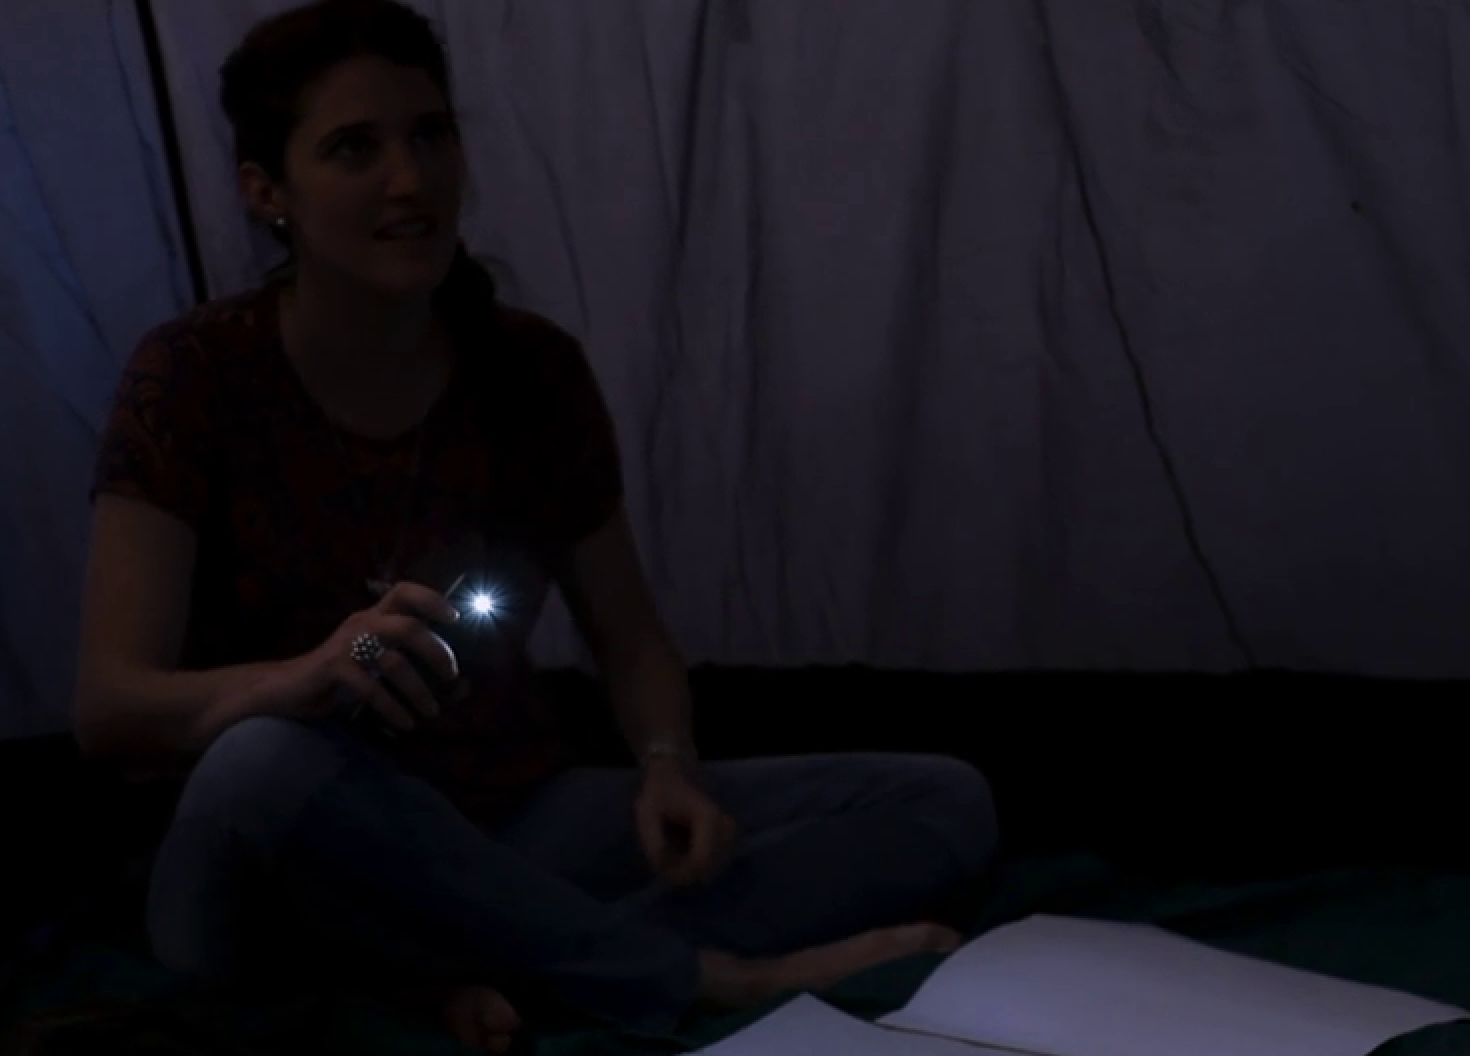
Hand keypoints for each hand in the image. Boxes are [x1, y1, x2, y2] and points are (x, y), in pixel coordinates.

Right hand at [261, 582, 462, 730]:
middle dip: (436, 652)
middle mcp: (362, 623)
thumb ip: (405, 657)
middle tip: (451, 676)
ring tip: (431, 710)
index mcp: (374, 615)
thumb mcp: (374, 658)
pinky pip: (371, 688)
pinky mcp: (334, 668)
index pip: (404, 592)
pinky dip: (392, 708)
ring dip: (418, 690)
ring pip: (394, 662)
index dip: (431, 599)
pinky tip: (405, 723)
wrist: (288, 688)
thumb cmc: (341, 675)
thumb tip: (455, 677)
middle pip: (409, 627)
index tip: (454, 619)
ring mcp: (346, 644)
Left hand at [634, 758, 736, 887]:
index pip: (701, 862)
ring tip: (671, 860)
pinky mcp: (728, 838)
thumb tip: (665, 871)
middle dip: (685, 874)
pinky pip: (714, 863)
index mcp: (708, 819)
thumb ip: (654, 844)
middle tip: (664, 866)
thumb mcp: (647, 814)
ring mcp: (729, 833)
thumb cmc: (659, 793)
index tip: (662, 871)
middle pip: (709, 869)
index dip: (682, 874)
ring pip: (712, 869)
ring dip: (691, 871)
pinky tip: (682, 856)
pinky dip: (697, 866)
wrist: (673, 775)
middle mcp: (725, 827)